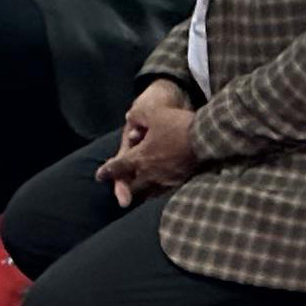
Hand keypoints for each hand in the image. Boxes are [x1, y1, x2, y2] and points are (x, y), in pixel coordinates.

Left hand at [100, 80, 198, 205]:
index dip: (107, 171)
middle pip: (133, 186)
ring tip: (142, 192)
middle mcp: (150, 173)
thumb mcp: (154, 113)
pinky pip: (166, 191)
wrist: (206, 138)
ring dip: (143, 192)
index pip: (118, 167)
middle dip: (125, 187)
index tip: (99, 175)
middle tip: (121, 190)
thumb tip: (130, 117)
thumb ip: (138, 115)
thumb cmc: (177, 125)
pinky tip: (163, 188)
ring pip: (150, 192)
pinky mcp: (181, 182)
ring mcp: (166, 180)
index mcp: (140, 158)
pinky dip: (160, 190)